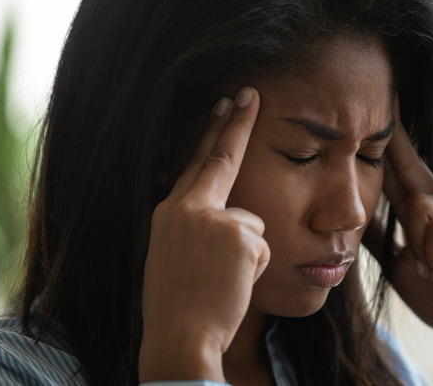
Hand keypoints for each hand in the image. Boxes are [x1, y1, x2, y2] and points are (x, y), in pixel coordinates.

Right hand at [139, 87, 269, 381]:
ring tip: (219, 283)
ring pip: (253, 226)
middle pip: (219, 159)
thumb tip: (235, 222)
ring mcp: (215, 219)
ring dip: (247, 257)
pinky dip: (254, 271)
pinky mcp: (242, 236)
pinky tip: (232, 286)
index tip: (220, 106)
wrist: (178, 339)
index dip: (208, 133)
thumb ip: (200, 229)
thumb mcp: (176, 258)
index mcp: (169, 213)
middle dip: (234, 124)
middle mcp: (187, 208)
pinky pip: (263, 249)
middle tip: (247, 92)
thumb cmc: (178, 307)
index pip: (194, 163)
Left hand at [363, 96, 432, 367]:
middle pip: (412, 170)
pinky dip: (431, 254)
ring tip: (425, 267)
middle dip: (395, 141)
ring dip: (414, 242)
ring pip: (419, 208)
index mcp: (425, 212)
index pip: (402, 169)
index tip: (382, 104)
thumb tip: (353, 214)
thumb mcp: (398, 262)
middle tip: (384, 102)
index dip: (390, 140)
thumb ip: (380, 235)